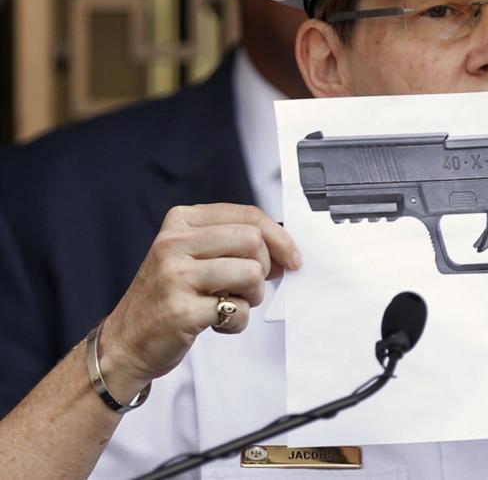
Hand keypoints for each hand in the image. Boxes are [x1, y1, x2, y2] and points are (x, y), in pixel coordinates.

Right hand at [96, 204, 300, 399]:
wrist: (125, 341)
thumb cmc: (168, 296)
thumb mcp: (192, 255)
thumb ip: (232, 244)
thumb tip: (286, 251)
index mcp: (181, 222)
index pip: (247, 215)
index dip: (279, 237)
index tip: (292, 257)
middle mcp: (174, 243)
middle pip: (253, 241)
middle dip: (264, 268)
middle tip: (249, 287)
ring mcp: (175, 276)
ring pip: (251, 273)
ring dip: (252, 296)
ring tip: (230, 304)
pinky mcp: (181, 310)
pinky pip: (238, 311)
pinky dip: (237, 322)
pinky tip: (216, 323)